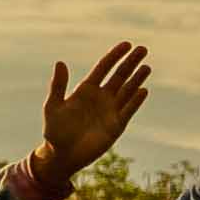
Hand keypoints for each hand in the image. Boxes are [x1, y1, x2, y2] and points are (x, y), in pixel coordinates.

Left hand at [37, 42, 151, 178]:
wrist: (62, 155)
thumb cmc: (54, 131)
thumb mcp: (54, 106)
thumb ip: (58, 85)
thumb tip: (60, 62)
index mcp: (86, 90)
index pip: (103, 68)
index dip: (114, 56)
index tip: (126, 44)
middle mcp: (101, 97)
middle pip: (119, 76)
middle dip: (130, 62)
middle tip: (143, 48)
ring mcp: (110, 110)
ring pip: (127, 90)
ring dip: (137, 78)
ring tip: (146, 66)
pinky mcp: (117, 125)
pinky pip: (129, 110)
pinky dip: (135, 101)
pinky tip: (143, 90)